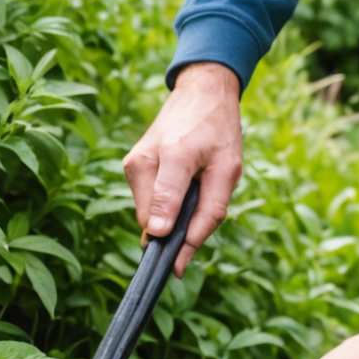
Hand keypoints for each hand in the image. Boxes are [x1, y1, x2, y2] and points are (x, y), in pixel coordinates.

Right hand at [122, 61, 242, 276]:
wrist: (199, 92)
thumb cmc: (219, 132)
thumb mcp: (229, 171)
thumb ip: (209, 213)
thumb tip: (182, 254)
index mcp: (176, 154)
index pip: (164, 203)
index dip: (168, 237)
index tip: (173, 266)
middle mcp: (146, 159)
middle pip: (152, 220)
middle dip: (176, 226)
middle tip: (201, 199)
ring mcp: (133, 163)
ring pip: (146, 215)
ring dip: (169, 214)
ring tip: (191, 185)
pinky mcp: (129, 166)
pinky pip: (144, 204)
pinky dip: (162, 203)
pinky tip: (178, 181)